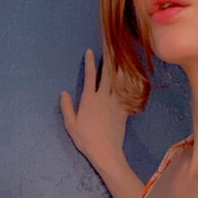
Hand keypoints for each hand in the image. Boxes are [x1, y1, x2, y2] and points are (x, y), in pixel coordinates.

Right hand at [60, 49, 129, 171]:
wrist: (106, 152)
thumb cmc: (86, 140)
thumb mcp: (71, 125)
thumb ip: (67, 107)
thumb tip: (64, 93)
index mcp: (89, 99)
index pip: (89, 76)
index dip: (90, 62)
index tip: (90, 51)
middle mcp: (103, 97)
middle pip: (108, 73)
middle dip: (109, 57)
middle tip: (112, 45)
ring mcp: (115, 103)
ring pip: (119, 80)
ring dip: (121, 66)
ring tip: (124, 54)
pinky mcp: (124, 110)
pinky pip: (128, 93)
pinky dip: (130, 83)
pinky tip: (133, 75)